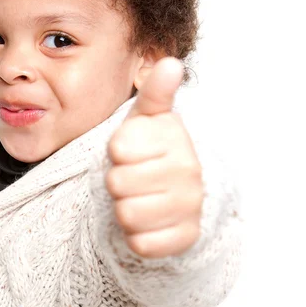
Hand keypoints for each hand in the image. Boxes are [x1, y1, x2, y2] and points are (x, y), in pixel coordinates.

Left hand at [105, 57, 203, 258]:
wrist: (177, 194)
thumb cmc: (152, 150)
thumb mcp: (148, 119)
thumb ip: (155, 92)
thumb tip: (171, 63)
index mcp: (175, 139)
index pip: (118, 148)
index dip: (117, 151)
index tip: (133, 149)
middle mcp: (188, 171)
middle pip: (117, 183)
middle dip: (118, 181)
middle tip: (135, 176)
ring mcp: (189, 206)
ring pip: (126, 214)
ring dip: (125, 208)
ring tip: (141, 197)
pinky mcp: (185, 238)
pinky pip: (140, 243)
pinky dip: (137, 236)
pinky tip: (149, 221)